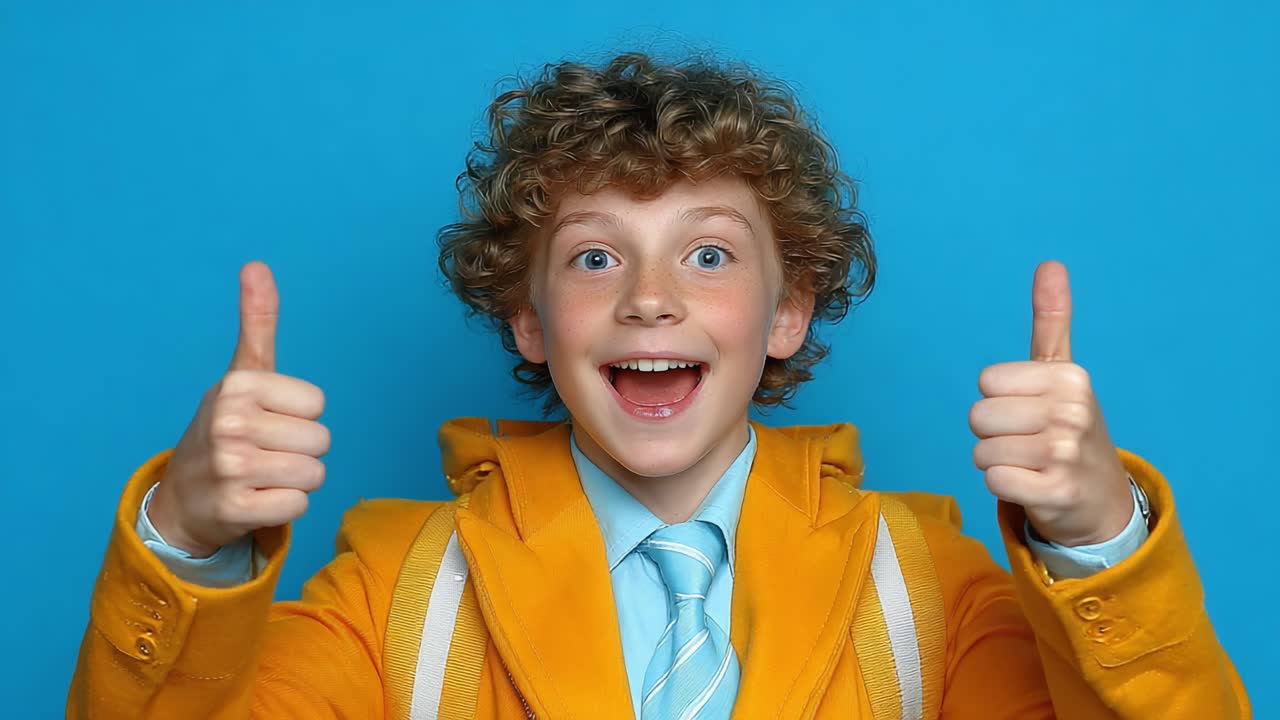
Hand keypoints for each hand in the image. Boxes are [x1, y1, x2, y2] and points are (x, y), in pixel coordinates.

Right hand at [147, 261, 330, 556]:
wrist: (183, 495)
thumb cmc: (227, 427)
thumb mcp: (242, 373)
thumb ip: (257, 321)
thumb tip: (257, 264)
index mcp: (237, 385)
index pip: (318, 404)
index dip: (300, 416)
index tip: (269, 420)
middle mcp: (230, 423)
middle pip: (321, 441)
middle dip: (301, 451)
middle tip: (266, 452)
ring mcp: (230, 468)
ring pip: (314, 474)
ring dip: (295, 480)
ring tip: (263, 475)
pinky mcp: (235, 509)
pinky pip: (299, 506)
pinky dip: (284, 507)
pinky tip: (256, 499)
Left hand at [969, 261, 1131, 546]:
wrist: (1102, 499)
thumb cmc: (1069, 429)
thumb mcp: (1063, 373)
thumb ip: (1052, 320)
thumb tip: (1050, 263)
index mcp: (1070, 377)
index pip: (986, 382)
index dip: (999, 400)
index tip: (1029, 411)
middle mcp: (1072, 412)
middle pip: (978, 417)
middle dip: (993, 433)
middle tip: (1028, 442)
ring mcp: (1066, 454)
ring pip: (982, 451)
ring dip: (997, 462)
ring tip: (1030, 464)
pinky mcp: (1056, 492)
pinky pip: (993, 481)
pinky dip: (1004, 486)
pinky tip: (1031, 485)